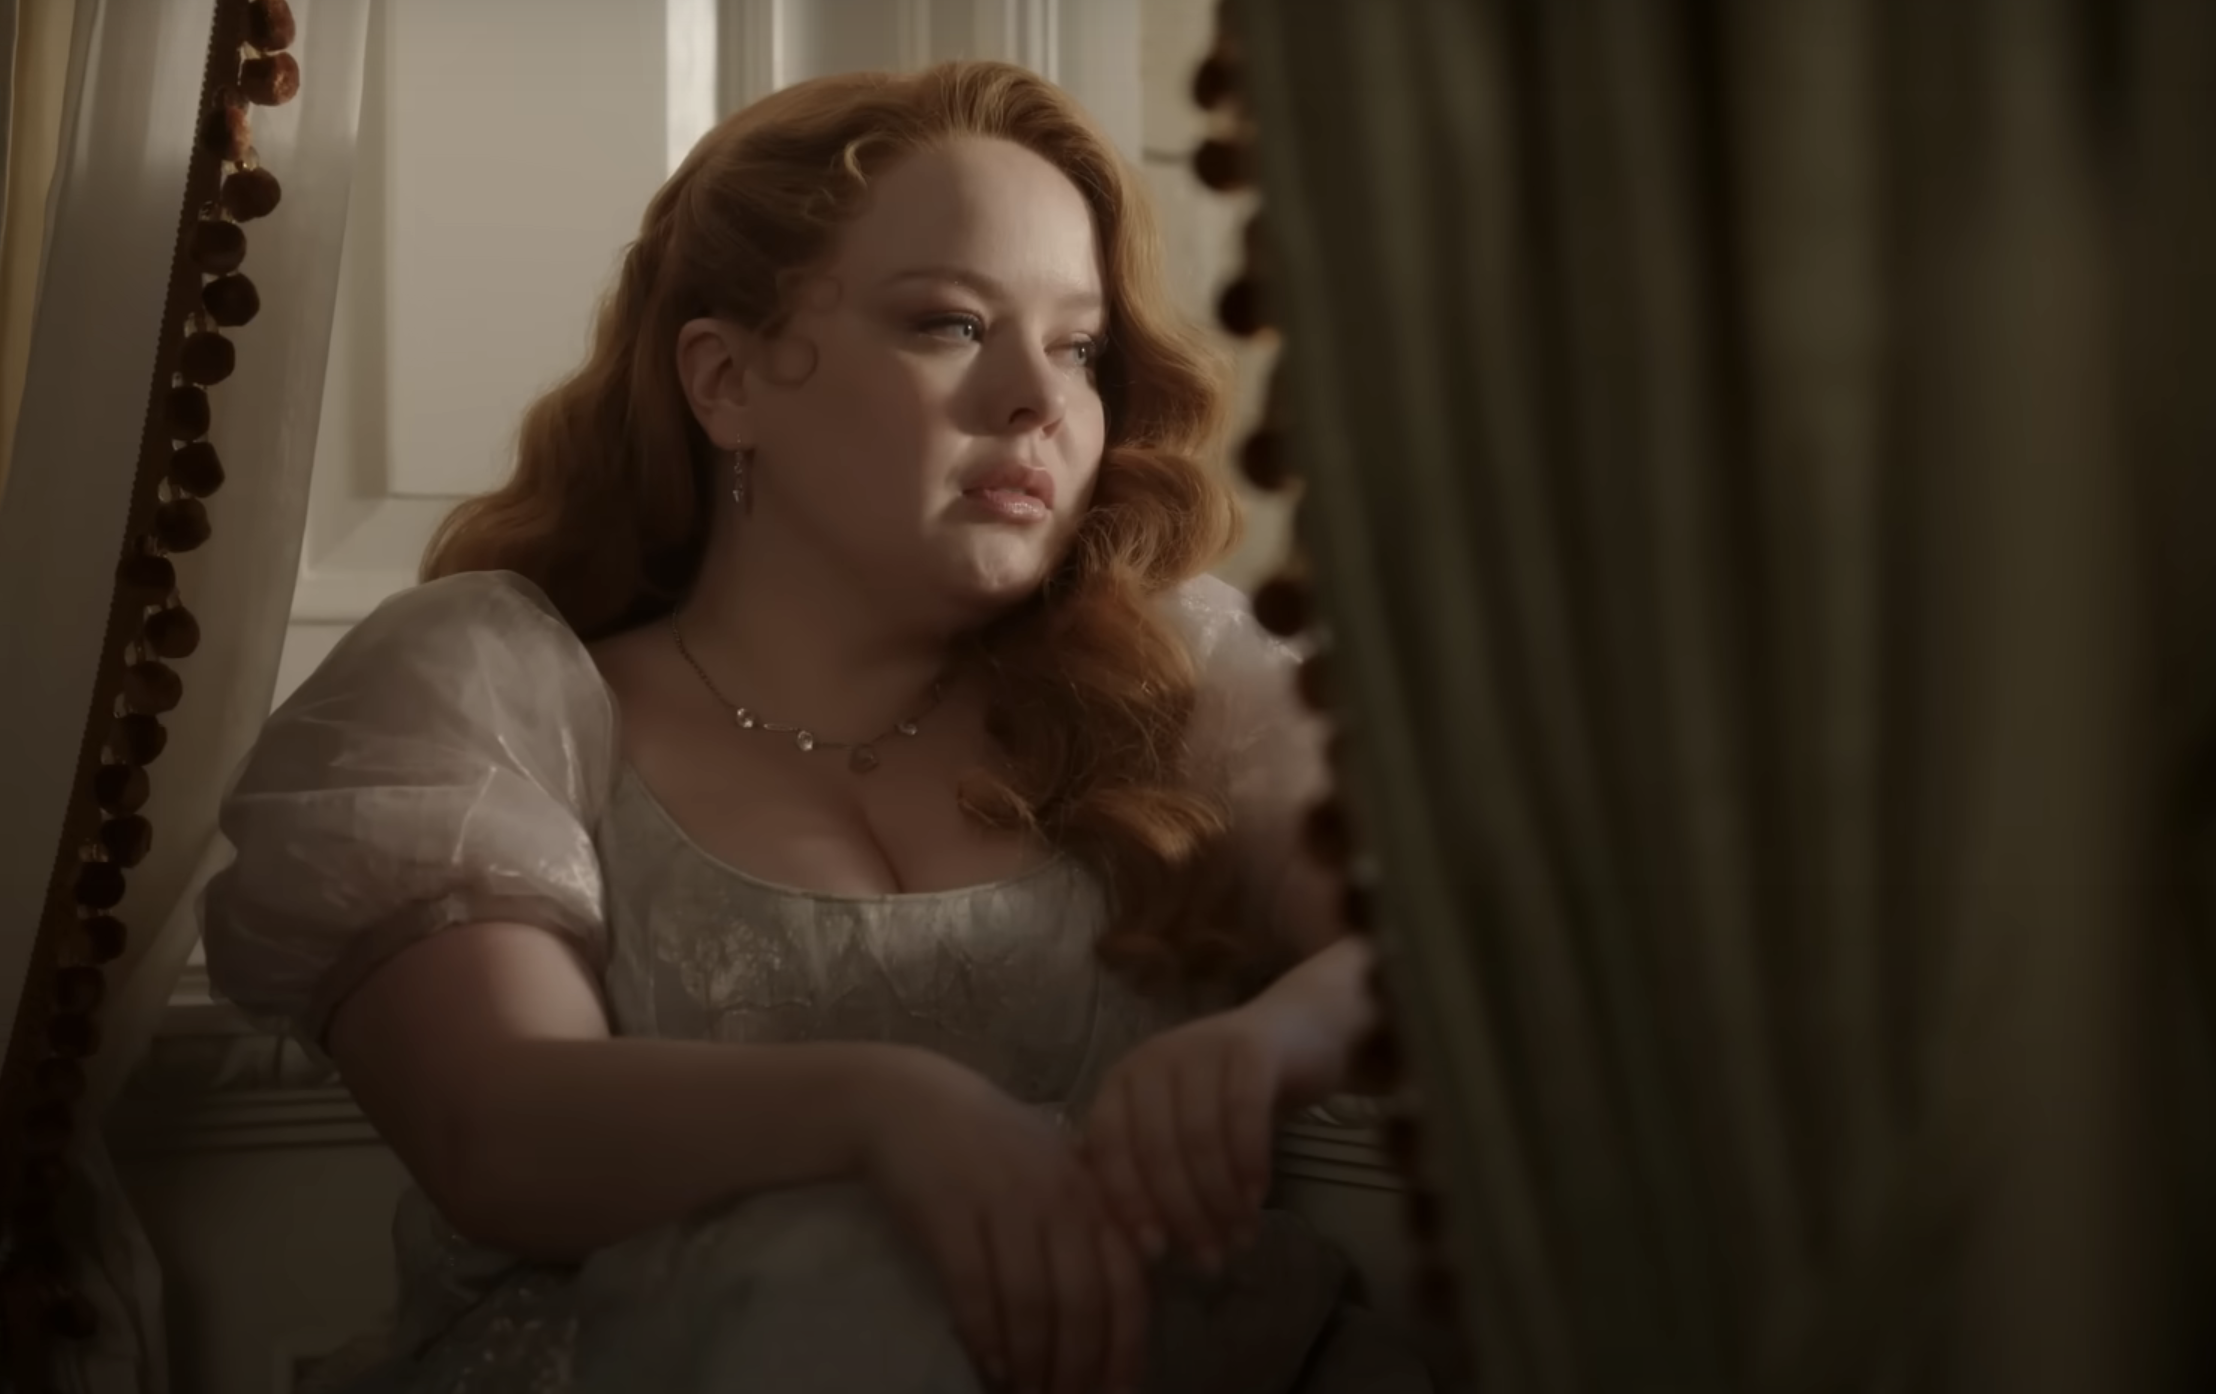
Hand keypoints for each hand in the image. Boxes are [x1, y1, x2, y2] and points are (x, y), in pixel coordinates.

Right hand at [859, 1049, 1148, 1393]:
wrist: (910, 1101)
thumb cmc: (989, 1143)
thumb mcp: (1053, 1173)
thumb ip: (1089, 1228)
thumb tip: (1114, 1313)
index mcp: (1091, 1191)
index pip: (1127, 1281)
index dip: (1126, 1346)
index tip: (1120, 1393)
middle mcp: (1058, 1197)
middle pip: (1083, 1303)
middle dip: (1078, 1368)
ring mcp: (1004, 1202)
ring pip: (1032, 1304)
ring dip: (1033, 1363)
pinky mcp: (950, 1212)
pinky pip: (975, 1290)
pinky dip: (986, 1336)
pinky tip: (990, 1365)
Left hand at [1079, 997, 1336, 1273]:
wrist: (1298, 1036)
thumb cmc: (1228, 1096)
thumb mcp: (1181, 1128)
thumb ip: (1152, 1172)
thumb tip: (1133, 1247)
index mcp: (1123, 1080)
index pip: (1108, 1147)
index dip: (1129, 1203)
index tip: (1155, 1253)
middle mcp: (1154, 1058)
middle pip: (1156, 1149)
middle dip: (1183, 1214)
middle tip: (1210, 1259)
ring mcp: (1201, 1047)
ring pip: (1200, 1138)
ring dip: (1220, 1199)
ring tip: (1239, 1238)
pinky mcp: (1250, 1048)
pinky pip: (1243, 1114)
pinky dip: (1249, 1162)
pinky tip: (1259, 1197)